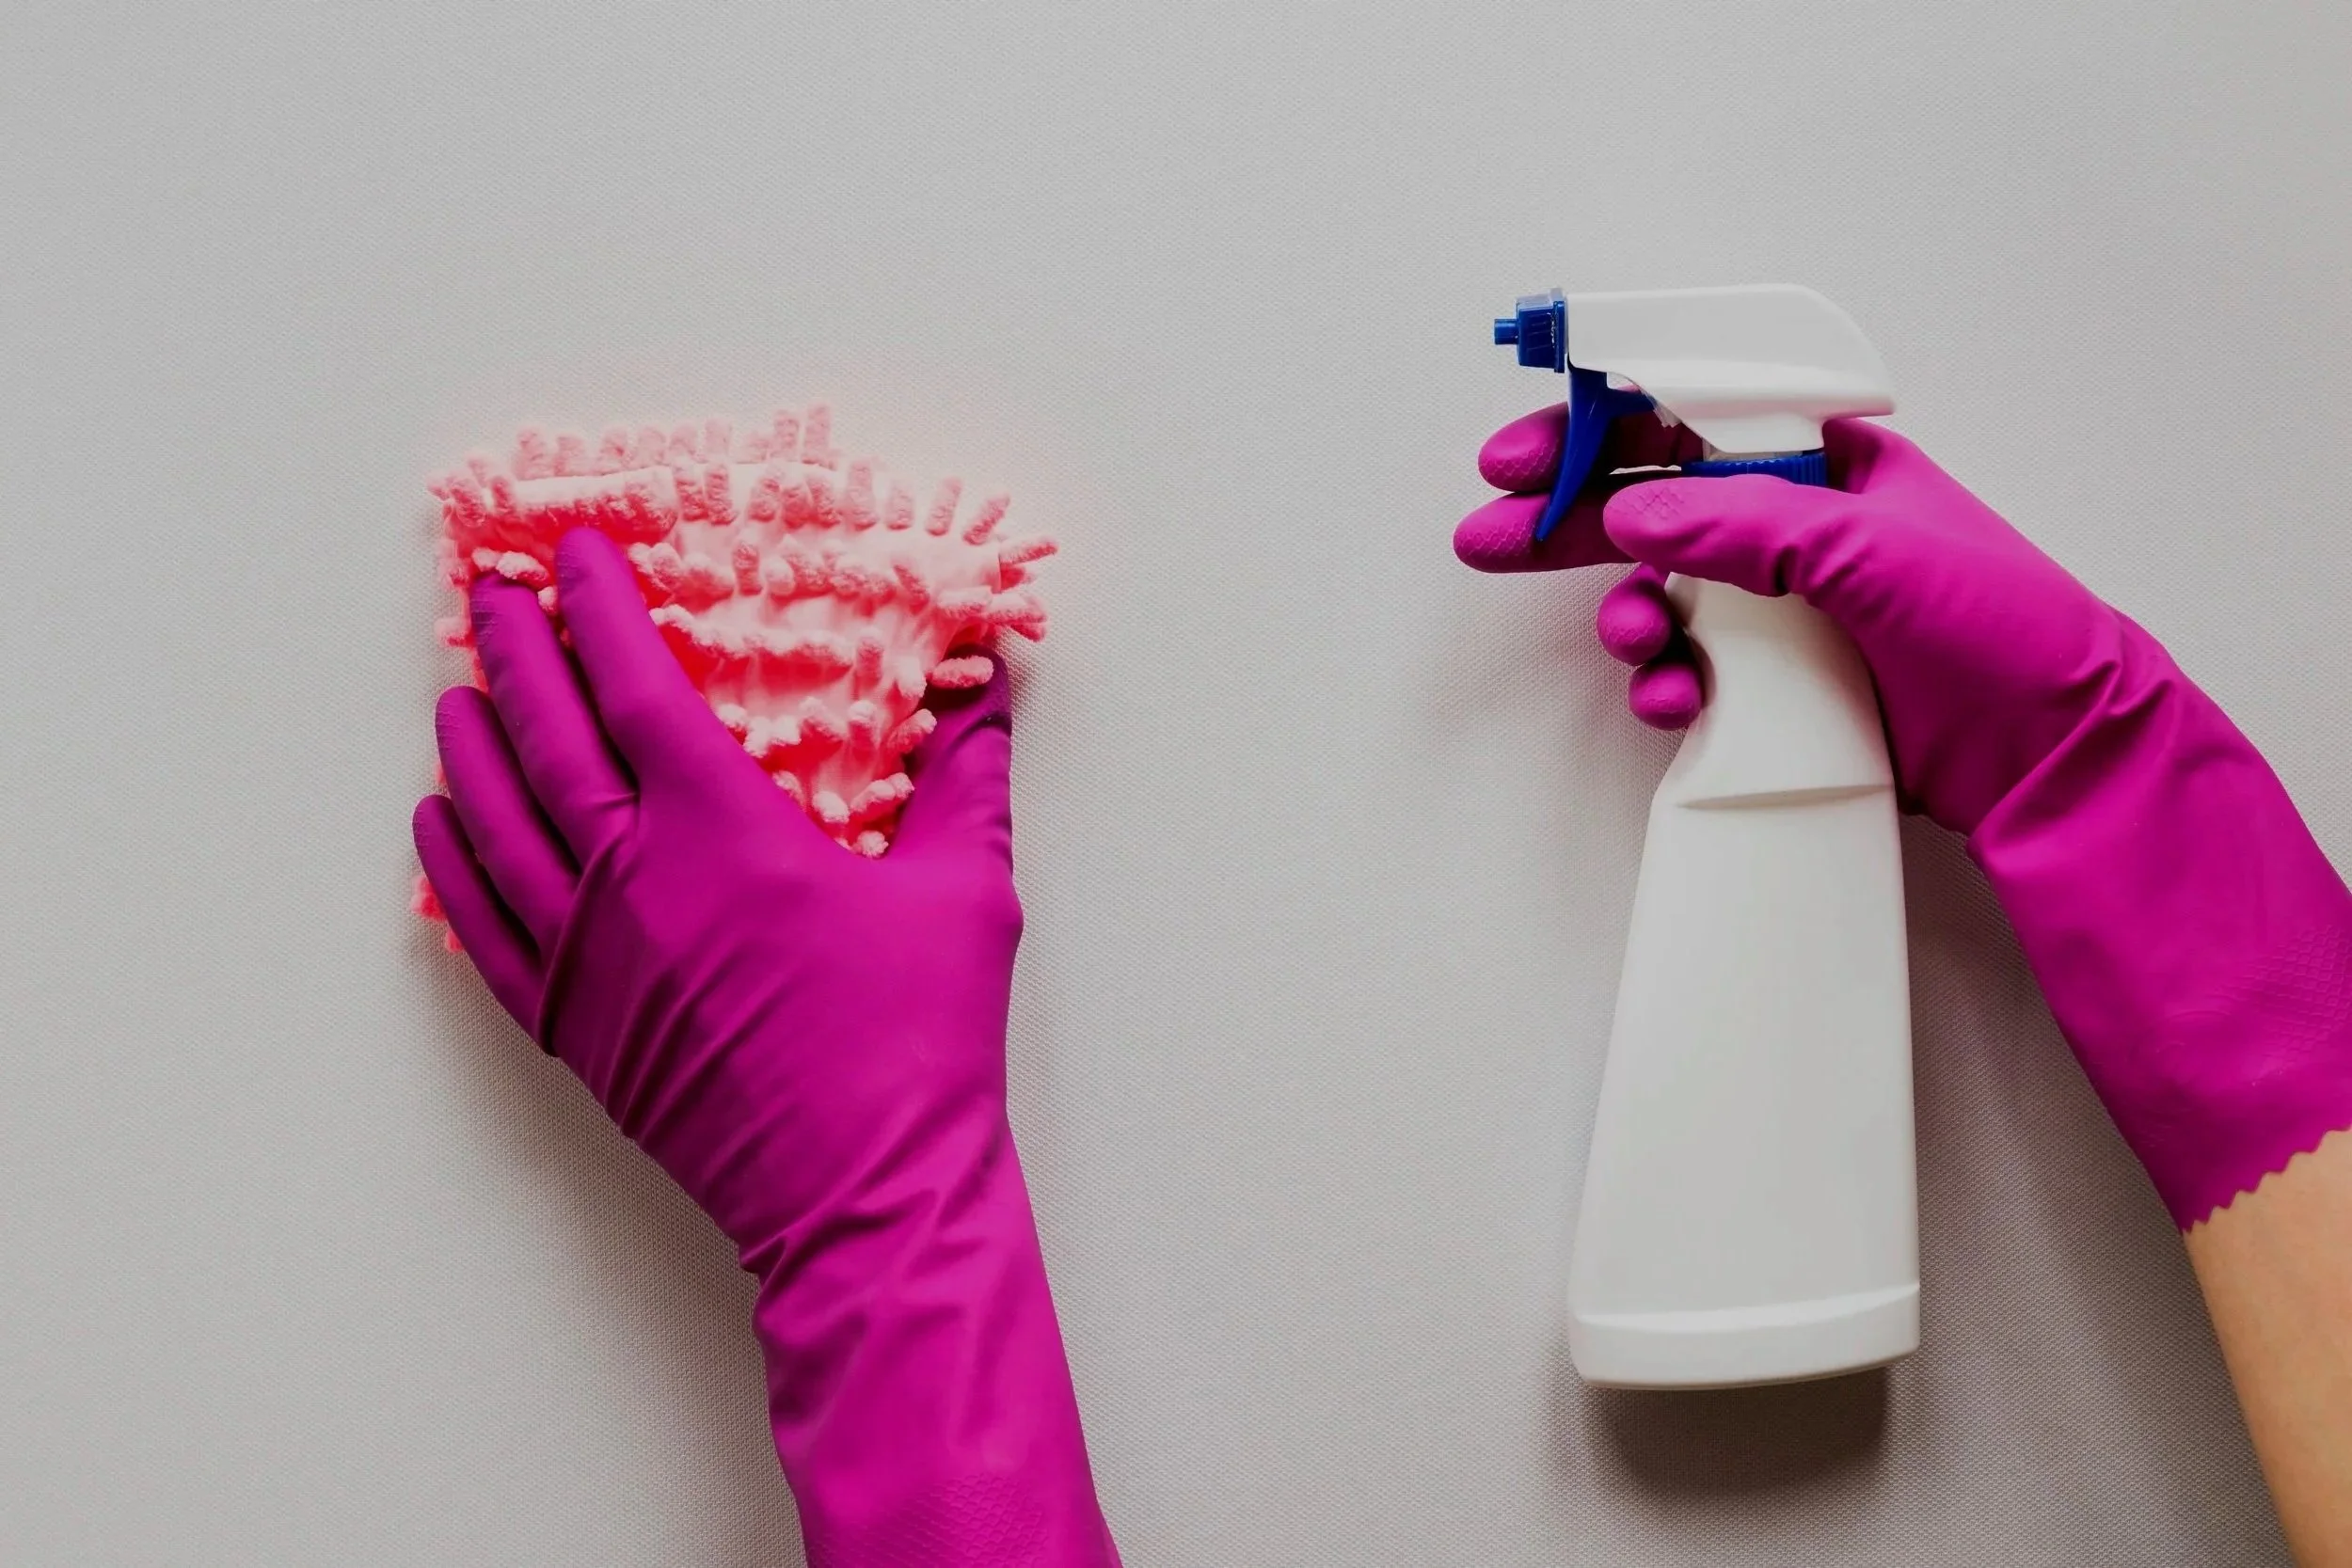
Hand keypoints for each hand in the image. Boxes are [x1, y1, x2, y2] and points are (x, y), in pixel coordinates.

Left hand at [413, 530, 1116, 1565]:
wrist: (863, 1198)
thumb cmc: (917, 1045)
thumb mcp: (966, 891)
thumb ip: (968, 775)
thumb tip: (990, 689)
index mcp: (723, 828)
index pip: (636, 683)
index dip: (602, 606)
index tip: (578, 550)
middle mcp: (633, 879)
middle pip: (545, 736)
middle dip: (513, 650)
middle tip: (490, 589)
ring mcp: (590, 957)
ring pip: (496, 825)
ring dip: (470, 745)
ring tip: (457, 689)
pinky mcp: (574, 1028)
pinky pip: (482, 928)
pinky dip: (453, 865)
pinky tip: (438, 826)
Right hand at [1457, 405, 2136, 835]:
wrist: (2055, 755)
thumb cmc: (2002, 629)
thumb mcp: (1872, 551)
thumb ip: (1748, 526)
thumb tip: (1638, 512)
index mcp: (1827, 464)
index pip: (1692, 419)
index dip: (1599, 428)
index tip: (1524, 453)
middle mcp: (1797, 525)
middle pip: (1652, 502)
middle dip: (1565, 520)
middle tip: (1491, 535)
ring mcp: (1786, 606)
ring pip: (1663, 592)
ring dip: (1626, 613)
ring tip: (1635, 641)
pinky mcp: (1780, 682)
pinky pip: (1690, 668)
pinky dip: (1664, 682)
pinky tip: (1670, 697)